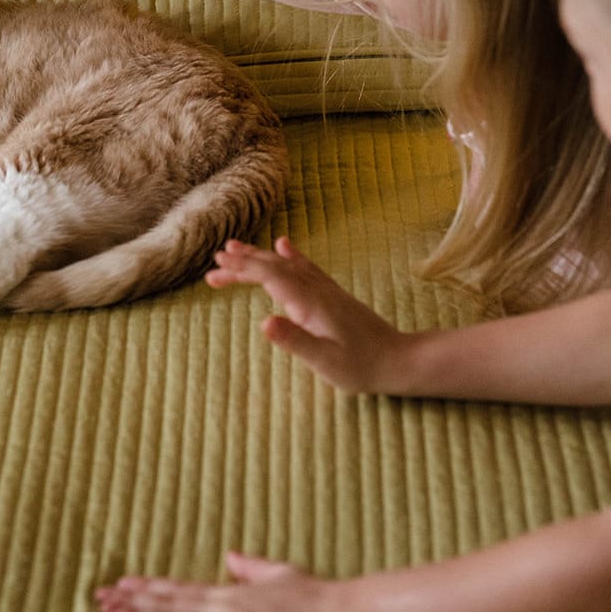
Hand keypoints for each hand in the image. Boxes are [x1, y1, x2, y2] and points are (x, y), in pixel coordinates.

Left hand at [95, 553, 358, 611]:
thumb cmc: (315, 596)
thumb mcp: (279, 572)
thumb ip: (250, 568)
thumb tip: (230, 558)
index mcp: (231, 591)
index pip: (179, 589)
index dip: (148, 588)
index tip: (121, 583)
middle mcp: (224, 608)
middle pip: (168, 604)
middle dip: (132, 602)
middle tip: (99, 598)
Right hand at [208, 237, 412, 394]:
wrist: (396, 359)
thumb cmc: (360, 367)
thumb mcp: (325, 362)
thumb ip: (295, 341)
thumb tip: (263, 322)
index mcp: (311, 303)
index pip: (270, 277)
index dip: (242, 270)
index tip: (216, 271)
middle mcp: (317, 289)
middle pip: (274, 266)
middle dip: (243, 262)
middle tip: (214, 262)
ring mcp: (325, 289)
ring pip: (286, 264)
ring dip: (259, 256)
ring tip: (234, 249)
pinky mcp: (331, 294)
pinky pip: (305, 267)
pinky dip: (289, 255)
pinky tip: (283, 244)